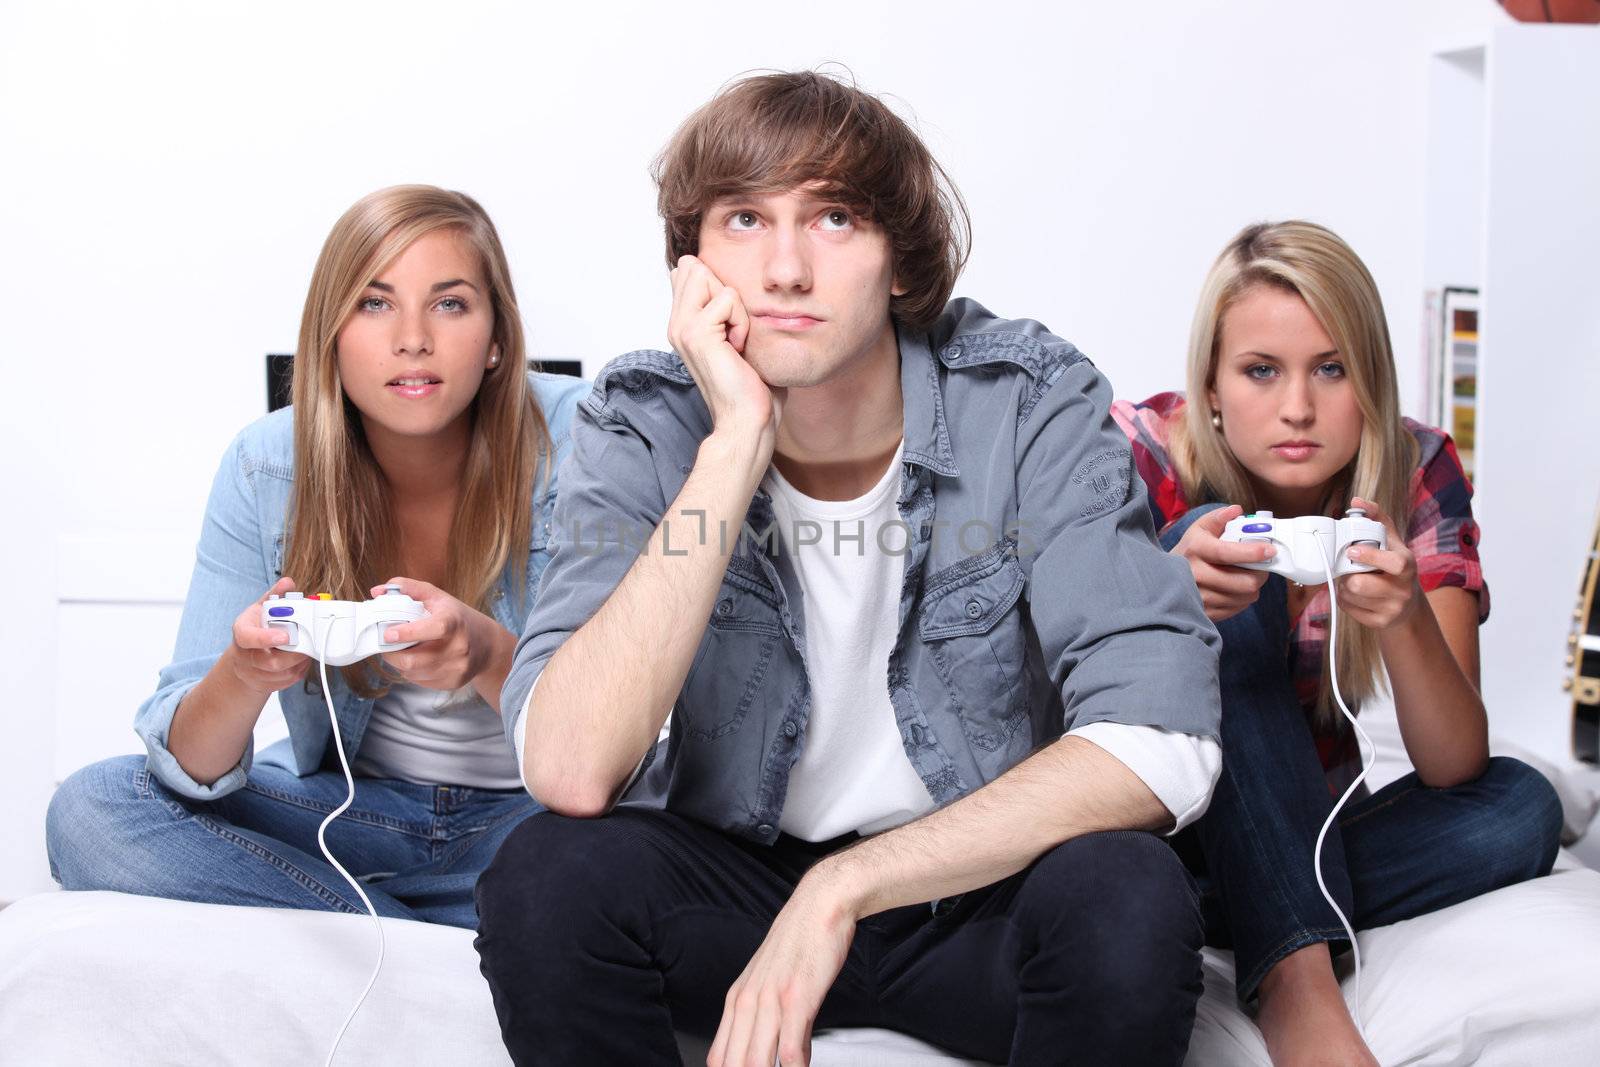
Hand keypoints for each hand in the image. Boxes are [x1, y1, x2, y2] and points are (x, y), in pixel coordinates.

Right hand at [227, 576, 311, 694]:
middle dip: (293, 654)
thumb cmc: (256, 629)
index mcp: (242, 632)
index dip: (266, 638)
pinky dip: (299, 671)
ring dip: (299, 662)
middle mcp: (244, 655)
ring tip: (307, 649)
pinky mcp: (265, 684)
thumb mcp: (261, 609)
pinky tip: (302, 660)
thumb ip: (275, 596)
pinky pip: (286, 681)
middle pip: (270, 662)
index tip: (286, 636)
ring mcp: (253, 672)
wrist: (245, 657)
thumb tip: (287, 582)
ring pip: (281, 674)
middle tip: (307, 643)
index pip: (247, 638)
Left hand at [371, 577, 499, 690]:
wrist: (488, 645)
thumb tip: (377, 592)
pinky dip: (412, 671)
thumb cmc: (458, 618)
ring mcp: (456, 668)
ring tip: (404, 650)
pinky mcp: (452, 682)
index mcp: (454, 622)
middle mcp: (458, 648)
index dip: (408, 633)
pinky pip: (420, 681)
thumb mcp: (437, 597)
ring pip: (412, 673)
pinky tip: (419, 659)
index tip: (388, 634)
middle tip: (386, 645)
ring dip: (401, 663)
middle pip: (413, 661)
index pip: (433, 629)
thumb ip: (408, 589)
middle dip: (391, 654)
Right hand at [667, 255, 783, 450]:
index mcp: (683, 323)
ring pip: (707, 276)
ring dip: (735, 307)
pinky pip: (727, 298)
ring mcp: (682, 328)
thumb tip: (731, 285)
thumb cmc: (752, 385)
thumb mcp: (739, 336)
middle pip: (695, 267)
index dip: (719, 286)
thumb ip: (728, 308)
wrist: (747, 420)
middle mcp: (676, 324)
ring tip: (737, 340)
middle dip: (726, 291)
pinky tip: (739, 348)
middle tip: (734, 332)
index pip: (690, 271)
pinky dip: (742, 320)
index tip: (731, 326)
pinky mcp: (696, 333)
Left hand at [707, 873, 856, 1066]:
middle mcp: (748, 1001)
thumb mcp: (769, 980)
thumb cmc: (799, 943)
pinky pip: (791, 1048)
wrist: (819, 904)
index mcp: (737, 999)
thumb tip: (774, 1054)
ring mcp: (771, 1000)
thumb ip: (766, 1017)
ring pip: (757, 1061)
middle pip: (735, 1064)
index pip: (719, 1057)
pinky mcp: (798, 998)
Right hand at [1169, 505, 1272, 620]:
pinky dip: (1242, 599)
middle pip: (1245, 582)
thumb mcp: (1199, 529)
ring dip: (1252, 587)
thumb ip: (1219, 518)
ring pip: (1245, 597)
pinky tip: (1235, 589)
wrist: (1164, 578)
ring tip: (1245, 577)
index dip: (1252, 552)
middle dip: (1260, 574)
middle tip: (1262, 567)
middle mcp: (1195, 575)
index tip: (1270, 550)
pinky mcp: (1204, 613)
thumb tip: (1236, 511)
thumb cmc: (1190, 551)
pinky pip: (1237, 609)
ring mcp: (1199, 597)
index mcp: (1195, 549)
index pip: (1227, 553)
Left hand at [1334, 497, 1421, 630]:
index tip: (1351, 552)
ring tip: (1352, 579)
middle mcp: (1403, 589)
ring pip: (1350, 595)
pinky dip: (1345, 599)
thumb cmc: (1393, 567)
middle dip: (1347, 575)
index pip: (1395, 563)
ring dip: (1343, 586)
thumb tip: (1357, 502)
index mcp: (1407, 565)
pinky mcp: (1380, 623)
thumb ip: (1376, 519)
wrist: (1406, 605)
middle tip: (1348, 568)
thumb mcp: (1391, 542)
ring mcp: (1392, 609)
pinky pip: (1348, 608)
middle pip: (1360, 584)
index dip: (1370, 557)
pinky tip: (1355, 594)